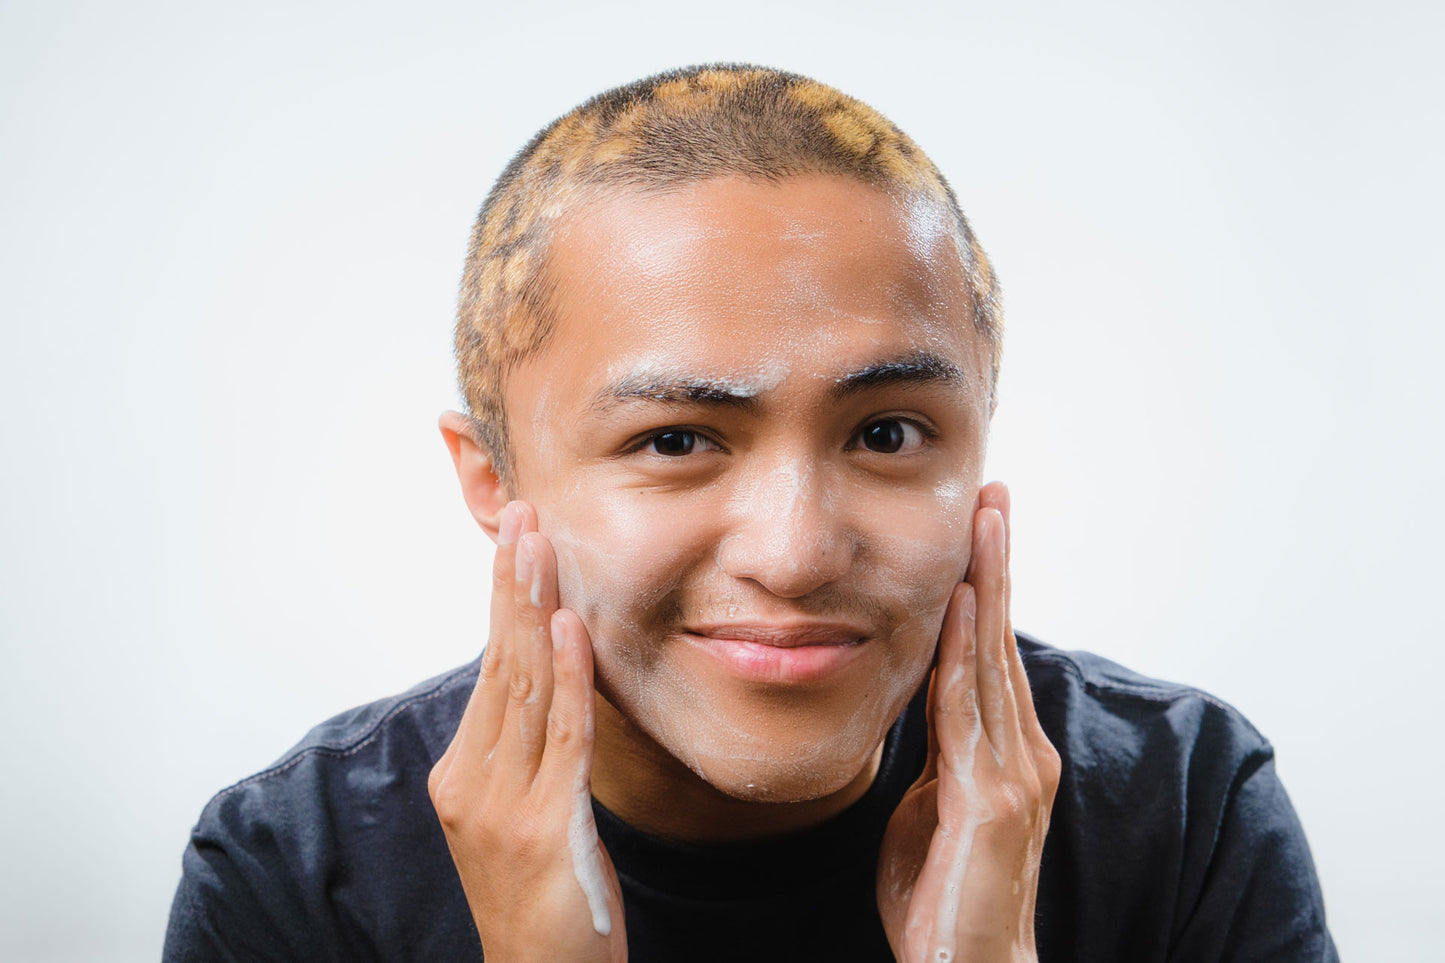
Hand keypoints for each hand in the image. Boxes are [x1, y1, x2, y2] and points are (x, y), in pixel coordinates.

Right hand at [429, 501, 626, 961]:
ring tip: (541, 545)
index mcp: (463, 775)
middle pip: (497, 664)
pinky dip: (567, 676)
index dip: (504, 601)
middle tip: (523, 515)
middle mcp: (471, 783)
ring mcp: (502, 807)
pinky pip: (561, 736)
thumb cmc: (546, 904)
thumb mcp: (527, 818)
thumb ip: (528, 754)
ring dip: (534, 609)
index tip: (517, 539)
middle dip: (511, 585)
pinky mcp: (545, 828)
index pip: (489, 669)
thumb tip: (548, 685)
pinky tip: (571, 626)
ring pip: (522, 687)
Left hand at [877, 482, 1060, 961]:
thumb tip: (916, 717)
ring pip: (991, 661)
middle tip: (994, 497)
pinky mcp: (995, 799)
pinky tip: (957, 605)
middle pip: (998, 641)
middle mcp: (1020, 752)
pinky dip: (964, 652)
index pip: (986, 654)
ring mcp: (1014, 774)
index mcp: (1001, 752)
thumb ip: (930, 760)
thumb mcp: (925, 811)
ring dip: (986, 587)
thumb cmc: (943, 898)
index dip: (982, 590)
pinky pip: (970, 709)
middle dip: (995, 565)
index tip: (979, 530)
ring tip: (985, 524)